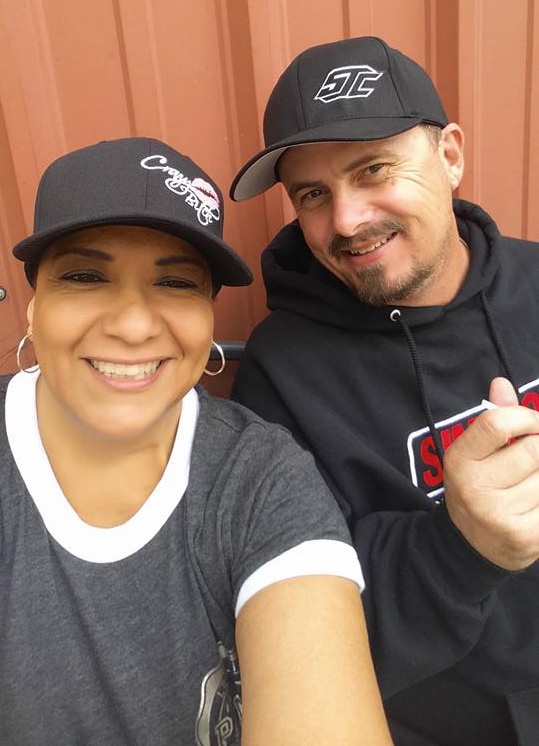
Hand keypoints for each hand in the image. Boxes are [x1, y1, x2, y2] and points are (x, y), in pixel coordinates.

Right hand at [443, 377, 538, 570]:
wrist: (471, 545)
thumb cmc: (479, 486)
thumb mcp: (475, 453)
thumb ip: (493, 419)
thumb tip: (501, 383)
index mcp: (459, 460)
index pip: (497, 423)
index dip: (525, 417)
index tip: (532, 424)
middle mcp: (474, 488)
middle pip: (534, 449)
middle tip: (532, 460)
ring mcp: (498, 515)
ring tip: (530, 486)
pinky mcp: (525, 536)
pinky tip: (534, 504)